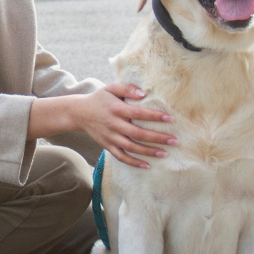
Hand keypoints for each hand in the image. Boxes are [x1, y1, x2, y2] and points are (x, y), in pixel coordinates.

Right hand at [28, 83, 176, 167]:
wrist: (79, 113)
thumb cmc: (99, 99)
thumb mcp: (110, 88)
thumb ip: (126, 88)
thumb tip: (143, 93)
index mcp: (117, 109)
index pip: (139, 113)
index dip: (154, 116)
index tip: (170, 118)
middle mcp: (114, 124)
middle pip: (138, 133)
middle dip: (157, 137)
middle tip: (174, 140)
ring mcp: (110, 137)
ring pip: (132, 147)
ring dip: (149, 151)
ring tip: (165, 153)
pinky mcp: (107, 146)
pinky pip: (122, 156)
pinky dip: (134, 162)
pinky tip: (147, 165)